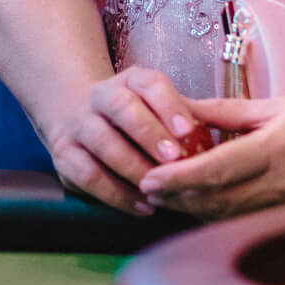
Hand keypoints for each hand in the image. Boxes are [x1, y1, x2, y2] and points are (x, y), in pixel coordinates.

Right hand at [47, 66, 212, 215]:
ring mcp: (79, 125)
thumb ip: (181, 118)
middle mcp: (101, 96)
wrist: (74, 113)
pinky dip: (116, 193)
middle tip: (174, 160)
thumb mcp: (155, 106)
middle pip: (123, 110)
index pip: (150, 85)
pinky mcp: (65, 156)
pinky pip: (89, 176)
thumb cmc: (134, 115)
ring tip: (159, 187)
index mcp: (131, 80)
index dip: (170, 106)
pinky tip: (142, 205)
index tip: (189, 131)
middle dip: (150, 135)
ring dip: (133, 167)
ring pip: (103, 143)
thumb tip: (218, 142)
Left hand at [138, 90, 284, 219]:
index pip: (215, 170)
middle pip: (214, 201)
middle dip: (177, 198)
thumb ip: (232, 112)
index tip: (148, 179)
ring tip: (167, 199)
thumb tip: (188, 110)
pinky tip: (205, 207)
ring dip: (194, 210)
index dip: (177, 178)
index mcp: (276, 149)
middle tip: (146, 190)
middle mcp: (281, 183)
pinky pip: (247, 222)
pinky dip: (220, 216)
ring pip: (227, 217)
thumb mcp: (283, 104)